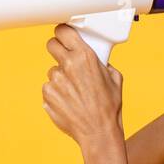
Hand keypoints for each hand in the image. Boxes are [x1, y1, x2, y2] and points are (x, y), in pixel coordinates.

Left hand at [42, 24, 123, 149]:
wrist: (98, 132)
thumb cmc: (109, 107)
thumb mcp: (115, 79)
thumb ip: (103, 63)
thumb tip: (98, 58)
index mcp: (85, 56)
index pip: (63, 31)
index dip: (63, 32)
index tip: (64, 36)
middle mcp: (68, 65)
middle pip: (51, 44)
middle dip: (58, 49)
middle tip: (66, 58)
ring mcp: (55, 80)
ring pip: (52, 70)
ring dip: (61, 77)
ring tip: (75, 91)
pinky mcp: (48, 94)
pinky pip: (49, 87)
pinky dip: (57, 92)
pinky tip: (69, 101)